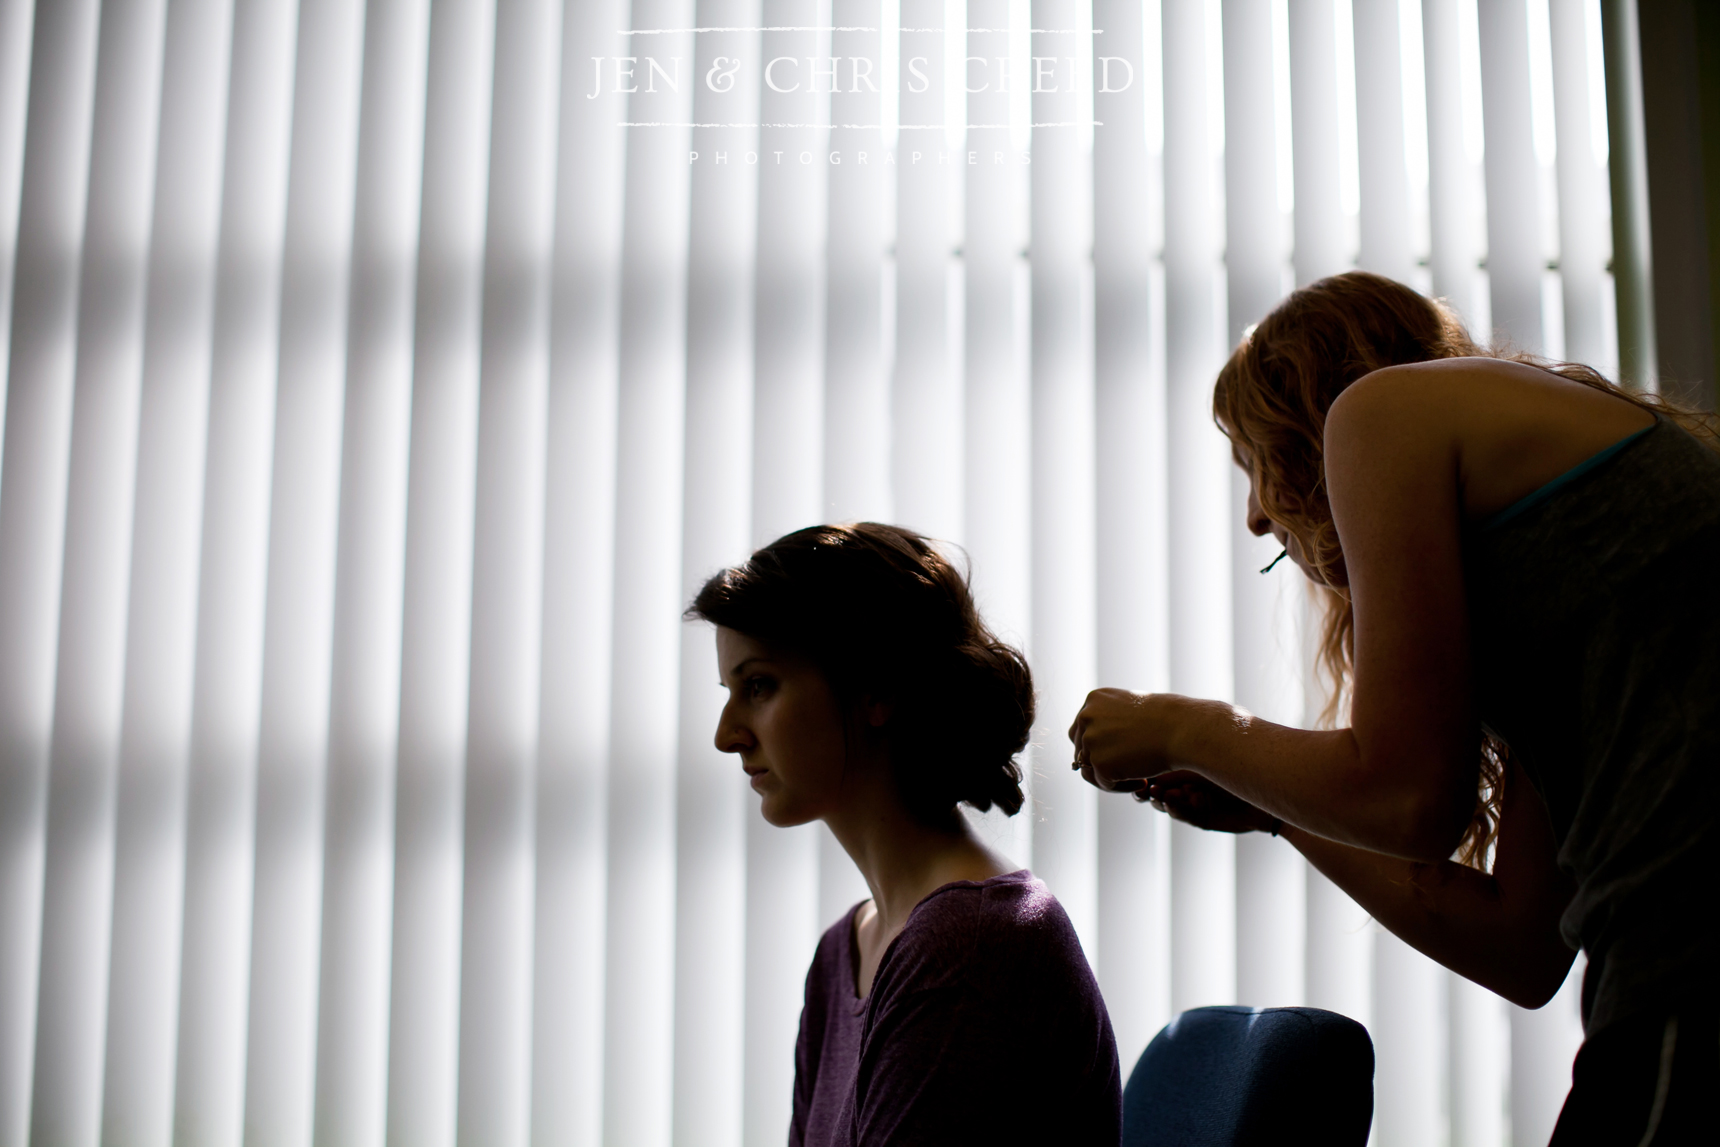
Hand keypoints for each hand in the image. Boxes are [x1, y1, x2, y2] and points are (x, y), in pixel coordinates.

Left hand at [1068, 688, 1183, 791]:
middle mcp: (1086, 717)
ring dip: (1109, 777)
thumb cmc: (1167, 720)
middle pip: (1081, 750)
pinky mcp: (1099, 763)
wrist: (1182, 729)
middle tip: (1129, 768)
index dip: (1098, 746)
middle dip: (1101, 762)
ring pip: (1088, 770)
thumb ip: (1111, 723)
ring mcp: (1090, 740)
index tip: (1121, 753)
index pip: (1080, 730)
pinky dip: (1121, 787)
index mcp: (1093, 700)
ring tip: (1137, 777)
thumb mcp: (1133, 710)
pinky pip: (1104, 783)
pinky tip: (1143, 780)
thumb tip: (1097, 749)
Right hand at [1141, 770, 1279, 834]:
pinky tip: (1173, 800)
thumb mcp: (1201, 764)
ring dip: (1162, 800)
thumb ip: (1177, 768)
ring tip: (1159, 794)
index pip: (1157, 774)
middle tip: (1145, 788)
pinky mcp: (1203, 820)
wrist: (1264, 785)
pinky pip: (1185, 815)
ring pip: (1169, 805)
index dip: (1146, 776)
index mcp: (1183, 772)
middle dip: (1150, 791)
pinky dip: (1177, 809)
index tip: (1138, 775)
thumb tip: (1149, 772)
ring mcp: (1193, 805)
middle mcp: (1185, 789)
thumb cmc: (1235, 764)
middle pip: (1158, 793)